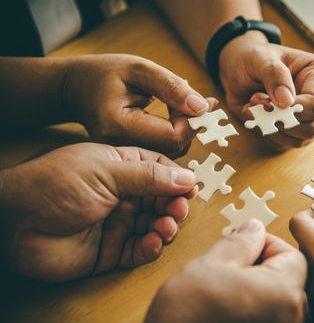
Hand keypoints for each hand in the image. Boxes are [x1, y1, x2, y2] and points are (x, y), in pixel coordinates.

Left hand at [0, 143, 196, 281]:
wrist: (16, 223)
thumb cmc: (55, 185)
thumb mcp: (106, 171)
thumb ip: (148, 176)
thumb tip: (187, 177)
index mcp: (121, 168)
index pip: (160, 170)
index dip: (178, 180)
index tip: (191, 188)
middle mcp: (123, 194)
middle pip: (162, 199)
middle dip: (174, 204)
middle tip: (178, 210)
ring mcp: (118, 222)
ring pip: (155, 225)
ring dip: (166, 225)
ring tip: (166, 226)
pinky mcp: (112, 250)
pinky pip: (140, 250)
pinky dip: (152, 247)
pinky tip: (153, 242)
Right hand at [61, 54, 217, 156]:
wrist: (75, 89)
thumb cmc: (105, 73)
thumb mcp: (139, 69)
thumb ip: (171, 87)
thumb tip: (203, 107)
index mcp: (118, 126)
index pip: (172, 136)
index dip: (192, 121)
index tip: (198, 101)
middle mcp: (121, 149)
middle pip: (175, 148)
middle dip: (192, 125)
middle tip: (194, 100)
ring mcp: (125, 156)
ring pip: (173, 152)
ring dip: (186, 129)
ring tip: (180, 102)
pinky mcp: (132, 156)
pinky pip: (164, 150)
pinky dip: (176, 133)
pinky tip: (174, 113)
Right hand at [146, 219, 306, 322]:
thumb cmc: (186, 317)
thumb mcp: (211, 264)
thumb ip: (241, 242)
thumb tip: (254, 230)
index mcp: (284, 295)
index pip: (293, 256)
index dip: (267, 244)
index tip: (246, 243)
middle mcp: (290, 319)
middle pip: (288, 280)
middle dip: (262, 267)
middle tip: (230, 266)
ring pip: (277, 302)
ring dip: (257, 290)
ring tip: (225, 291)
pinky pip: (269, 319)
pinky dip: (254, 311)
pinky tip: (228, 311)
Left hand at [219, 32, 313, 150]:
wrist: (239, 69)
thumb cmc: (254, 58)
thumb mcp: (261, 58)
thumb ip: (275, 75)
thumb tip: (287, 101)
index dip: (293, 109)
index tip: (269, 101)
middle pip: (312, 127)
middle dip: (280, 120)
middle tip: (257, 101)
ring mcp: (310, 119)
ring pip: (299, 140)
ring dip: (270, 128)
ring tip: (253, 106)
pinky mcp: (293, 133)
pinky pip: (282, 145)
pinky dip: (263, 134)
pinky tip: (255, 116)